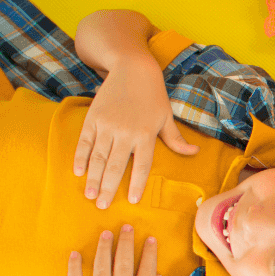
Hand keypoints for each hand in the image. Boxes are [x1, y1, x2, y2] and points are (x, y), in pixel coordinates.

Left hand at [68, 225, 162, 275]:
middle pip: (123, 263)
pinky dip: (75, 269)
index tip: (149, 238)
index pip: (146, 269)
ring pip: (102, 269)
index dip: (149, 252)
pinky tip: (76, 255)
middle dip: (126, 242)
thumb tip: (156, 275)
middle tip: (126, 227)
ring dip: (104, 249)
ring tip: (106, 234)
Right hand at [73, 55, 198, 208]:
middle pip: (117, 166)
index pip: (142, 165)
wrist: (132, 69)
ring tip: (90, 196)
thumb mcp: (167, 116)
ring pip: (99, 157)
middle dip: (109, 188)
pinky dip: (80, 158)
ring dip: (93, 178)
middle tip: (103, 206)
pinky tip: (78, 172)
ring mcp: (107, 125)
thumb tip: (194, 153)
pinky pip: (85, 142)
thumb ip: (176, 139)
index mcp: (146, 134)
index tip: (133, 200)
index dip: (137, 184)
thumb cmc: (153, 96)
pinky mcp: (93, 118)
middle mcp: (126, 132)